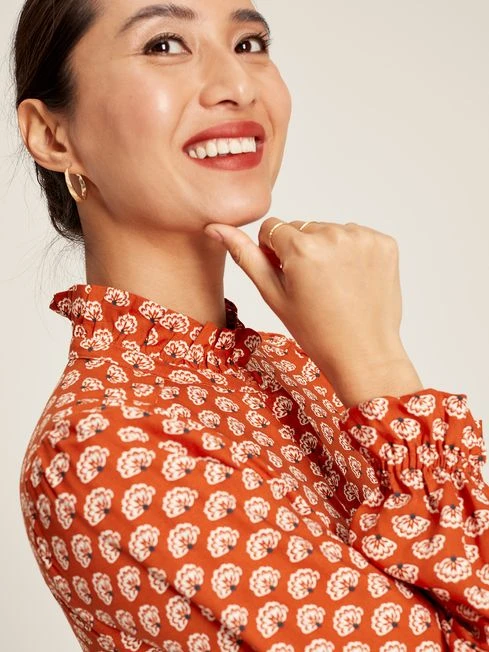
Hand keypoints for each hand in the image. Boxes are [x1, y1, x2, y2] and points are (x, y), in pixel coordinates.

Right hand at [203, 217, 422, 405]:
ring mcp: (363, 238)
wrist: (364, 353)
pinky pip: (357, 236)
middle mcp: (334, 235)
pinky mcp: (385, 243)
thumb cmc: (315, 331)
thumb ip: (245, 256)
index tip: (287, 277)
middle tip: (313, 287)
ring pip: (331, 231)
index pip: (273, 228)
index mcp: (302, 248)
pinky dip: (353, 253)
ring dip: (328, 250)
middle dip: (302, 250)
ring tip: (335, 285)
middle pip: (303, 228)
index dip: (274, 253)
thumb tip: (215, 227)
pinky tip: (353, 281)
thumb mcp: (273, 295)